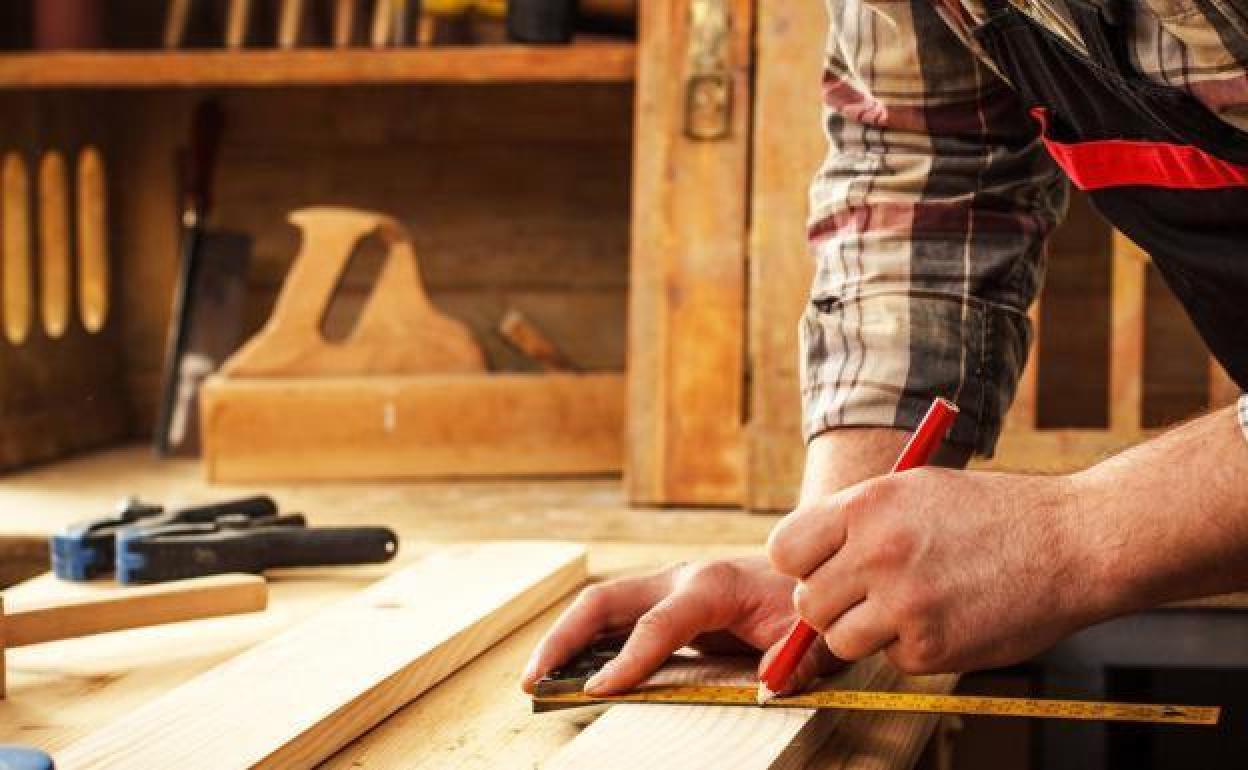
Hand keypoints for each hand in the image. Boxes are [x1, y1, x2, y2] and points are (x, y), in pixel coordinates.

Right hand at [520, 557, 842, 694]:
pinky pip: (614, 619)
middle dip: (564, 638)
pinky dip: (585, 643)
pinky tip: (568, 672)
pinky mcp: (662, 602)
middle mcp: (678, 579)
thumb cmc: (803, 601)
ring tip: (535, 680)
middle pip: (605, 601)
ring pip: (600, 606)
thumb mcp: (810, 634)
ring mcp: (665, 588)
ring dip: (564, 639)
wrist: (806, 567)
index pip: (657, 625)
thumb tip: (768, 686)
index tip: (598, 692)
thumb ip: (794, 661)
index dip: (627, 660)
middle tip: (533, 679)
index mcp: (710, 585)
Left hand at [768, 468, 1106, 673]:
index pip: (784, 550)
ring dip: (866, 631)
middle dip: (833, 603)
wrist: (1071, 542)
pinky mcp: (931, 648)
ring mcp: (903, 604)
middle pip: (807, 603)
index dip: (800, 563)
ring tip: (908, 605)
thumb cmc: (991, 513)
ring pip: (840, 640)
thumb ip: (854, 521)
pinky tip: (946, 617)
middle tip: (870, 592)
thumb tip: (804, 560)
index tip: (821, 567)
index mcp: (866, 506)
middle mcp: (877, 554)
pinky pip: (890, 659)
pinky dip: (911, 647)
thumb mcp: (913, 489)